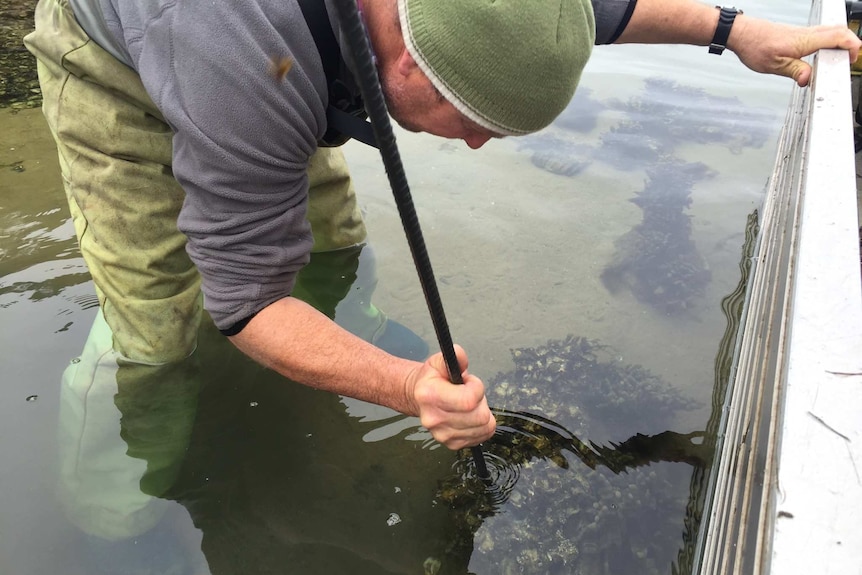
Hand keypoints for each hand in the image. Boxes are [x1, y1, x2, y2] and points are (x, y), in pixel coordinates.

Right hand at [405, 345, 495, 449]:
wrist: (419, 398)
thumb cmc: (432, 379)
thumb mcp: (439, 362)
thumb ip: (454, 356)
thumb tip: (461, 354)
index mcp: (430, 396)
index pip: (469, 400)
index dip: (477, 388)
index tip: (470, 382)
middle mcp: (434, 419)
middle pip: (480, 416)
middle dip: (481, 401)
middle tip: (469, 394)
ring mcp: (443, 434)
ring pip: (484, 427)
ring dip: (482, 413)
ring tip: (468, 405)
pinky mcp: (451, 444)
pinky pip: (482, 436)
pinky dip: (481, 426)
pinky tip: (469, 416)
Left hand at [730, 17, 861, 85]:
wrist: (742, 33)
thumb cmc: (754, 46)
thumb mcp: (774, 65)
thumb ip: (794, 71)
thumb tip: (808, 79)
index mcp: (804, 40)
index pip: (838, 37)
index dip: (852, 46)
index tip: (853, 59)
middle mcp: (807, 33)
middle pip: (839, 31)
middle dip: (851, 44)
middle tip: (850, 60)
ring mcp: (803, 32)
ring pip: (831, 31)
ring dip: (840, 42)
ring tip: (839, 58)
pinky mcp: (797, 33)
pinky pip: (821, 33)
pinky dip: (830, 40)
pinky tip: (824, 53)